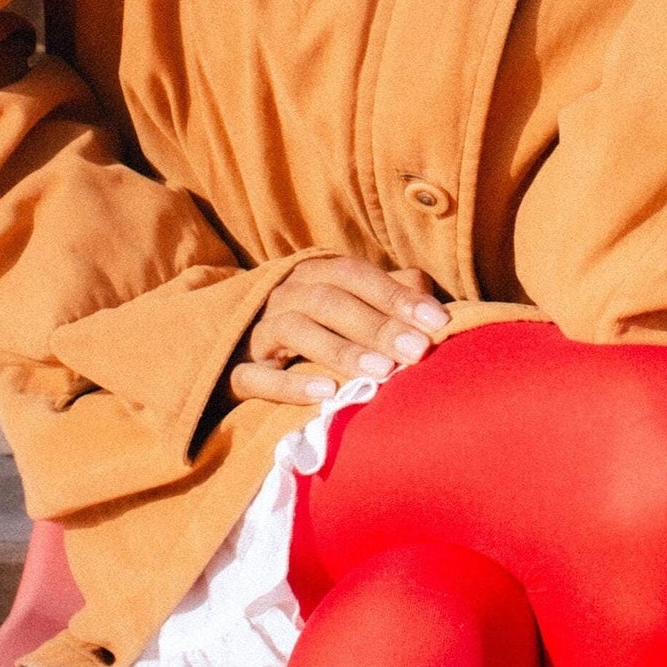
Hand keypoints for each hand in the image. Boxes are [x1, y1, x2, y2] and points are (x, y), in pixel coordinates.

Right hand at [229, 258, 449, 406]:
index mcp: (311, 275)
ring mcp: (254, 333)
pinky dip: (289, 384)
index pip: (355, 274)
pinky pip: (255, 376)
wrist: (228, 356)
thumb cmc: (308, 331)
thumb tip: (434, 307)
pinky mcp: (232, 373)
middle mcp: (282, 296)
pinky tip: (325, 392)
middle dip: (377, 324)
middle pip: (329, 300)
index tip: (438, 322)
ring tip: (381, 373)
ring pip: (294, 330)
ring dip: (340, 349)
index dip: (397, 295)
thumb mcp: (345, 308)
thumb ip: (386, 301)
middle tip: (417, 351)